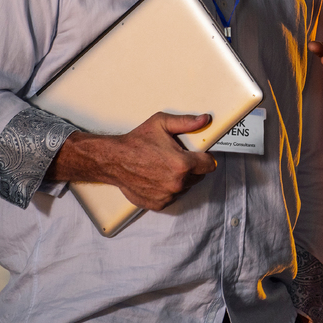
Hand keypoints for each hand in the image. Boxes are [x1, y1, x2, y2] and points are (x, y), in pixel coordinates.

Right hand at [52, 112, 217, 210]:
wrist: (113, 160)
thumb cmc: (136, 142)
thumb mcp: (161, 124)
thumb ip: (186, 122)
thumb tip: (204, 120)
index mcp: (182, 164)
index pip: (209, 165)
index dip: (205, 158)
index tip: (199, 155)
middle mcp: (177, 182)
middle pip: (198, 177)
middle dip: (192, 168)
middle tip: (177, 158)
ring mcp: (167, 195)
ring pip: (185, 187)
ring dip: (180, 179)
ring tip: (164, 167)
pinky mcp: (158, 203)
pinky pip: (172, 196)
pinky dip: (167, 189)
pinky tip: (157, 177)